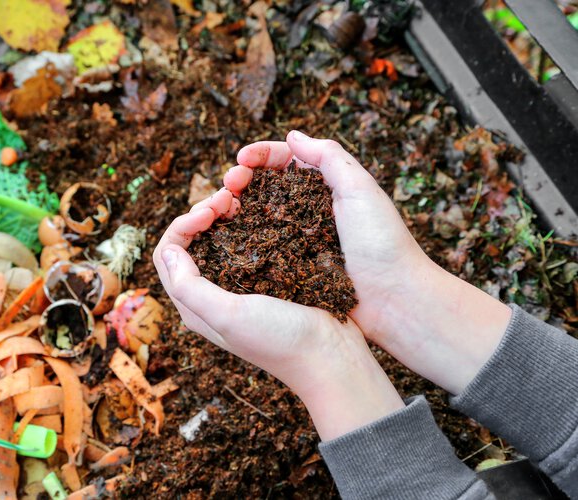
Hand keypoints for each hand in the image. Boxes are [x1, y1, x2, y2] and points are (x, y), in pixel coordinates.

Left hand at [153, 189, 403, 440]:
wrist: (331, 356)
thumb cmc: (280, 340)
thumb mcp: (229, 315)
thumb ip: (190, 287)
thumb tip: (169, 250)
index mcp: (195, 307)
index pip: (168, 255)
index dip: (182, 225)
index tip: (209, 211)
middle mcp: (212, 297)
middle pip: (190, 244)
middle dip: (201, 214)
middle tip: (227, 197)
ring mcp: (240, 287)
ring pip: (217, 240)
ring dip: (223, 215)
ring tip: (241, 198)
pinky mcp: (266, 280)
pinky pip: (246, 244)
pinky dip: (247, 223)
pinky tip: (261, 211)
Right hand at [229, 131, 511, 394]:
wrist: (394, 301)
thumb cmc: (382, 243)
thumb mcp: (360, 189)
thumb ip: (329, 157)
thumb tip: (293, 135)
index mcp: (327, 187)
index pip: (286, 161)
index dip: (261, 156)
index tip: (241, 159)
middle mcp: (309, 210)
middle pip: (266, 186)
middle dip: (242, 178)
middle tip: (228, 184)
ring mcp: (298, 240)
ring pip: (258, 215)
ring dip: (236, 207)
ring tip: (221, 207)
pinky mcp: (291, 268)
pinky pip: (261, 248)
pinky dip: (241, 238)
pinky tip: (228, 236)